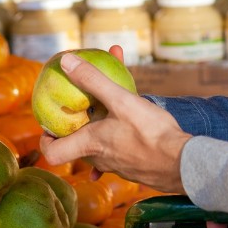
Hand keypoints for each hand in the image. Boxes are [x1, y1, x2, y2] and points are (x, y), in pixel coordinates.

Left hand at [40, 48, 191, 193]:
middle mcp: (99, 158)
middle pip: (79, 144)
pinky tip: (134, 123)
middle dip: (80, 122)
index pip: (53, 152)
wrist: (181, 163)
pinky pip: (121, 149)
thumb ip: (93, 80)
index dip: (46, 140)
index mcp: (89, 144)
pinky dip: (122, 135)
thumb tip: (66, 61)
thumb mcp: (121, 100)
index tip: (50, 125)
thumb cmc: (149, 133)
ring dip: (103, 125)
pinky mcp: (135, 166)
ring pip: (101, 144)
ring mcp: (118, 165)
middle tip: (85, 104)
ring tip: (113, 105)